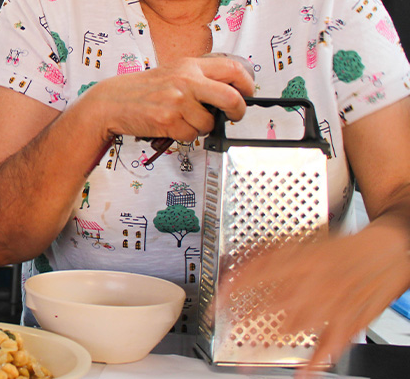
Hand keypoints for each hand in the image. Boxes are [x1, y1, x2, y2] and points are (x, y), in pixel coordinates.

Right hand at [79, 54, 253, 144]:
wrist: (113, 100)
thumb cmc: (143, 89)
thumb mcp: (173, 73)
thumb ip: (199, 79)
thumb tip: (229, 94)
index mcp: (190, 66)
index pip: (232, 70)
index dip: (247, 85)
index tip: (247, 93)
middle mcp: (186, 80)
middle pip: (231, 98)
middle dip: (237, 111)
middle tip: (234, 115)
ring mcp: (177, 101)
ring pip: (209, 123)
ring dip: (201, 127)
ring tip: (183, 119)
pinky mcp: (168, 120)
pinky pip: (191, 135)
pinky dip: (184, 135)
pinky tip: (170, 125)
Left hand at [221, 225, 408, 377]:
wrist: (389, 251)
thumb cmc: (344, 247)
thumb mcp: (302, 239)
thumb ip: (269, 250)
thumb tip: (237, 257)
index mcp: (300, 259)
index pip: (257, 274)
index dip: (233, 289)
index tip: (215, 303)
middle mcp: (314, 283)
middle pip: (271, 306)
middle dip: (244, 324)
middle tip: (223, 338)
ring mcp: (331, 305)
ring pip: (294, 329)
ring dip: (269, 346)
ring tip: (247, 363)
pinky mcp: (349, 322)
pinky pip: (330, 346)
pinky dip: (315, 363)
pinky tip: (300, 374)